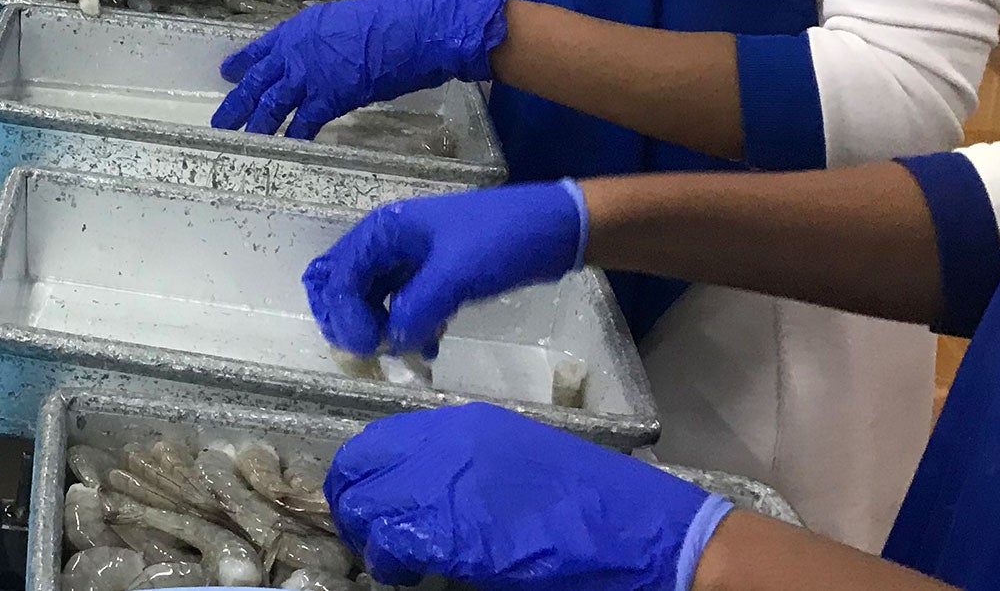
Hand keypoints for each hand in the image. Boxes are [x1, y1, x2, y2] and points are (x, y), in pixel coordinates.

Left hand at [212, 0, 509, 137]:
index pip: (262, 48)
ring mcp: (309, 76)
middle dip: (238, 102)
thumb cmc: (390, 20)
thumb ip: (327, 38)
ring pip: (272, 104)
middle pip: (258, 81)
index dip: (243, 62)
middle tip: (219, 121)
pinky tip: (281, 151)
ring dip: (255, 124)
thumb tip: (326, 52)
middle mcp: (296, 52)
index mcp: (300, 28)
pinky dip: (292, 138)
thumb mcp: (347, 20)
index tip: (227, 73)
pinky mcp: (328, 99)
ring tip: (236, 140)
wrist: (410, 28)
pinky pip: (303, 123)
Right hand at [304, 180, 585, 356]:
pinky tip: (427, 348)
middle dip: (346, 321)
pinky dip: (401, 327)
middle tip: (371, 353)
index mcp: (383, 231)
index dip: (344, 317)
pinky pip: (397, 305)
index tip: (370, 349)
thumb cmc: (503, 239)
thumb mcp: (458, 273)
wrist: (554, 228)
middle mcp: (386, 243)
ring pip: (367, 298)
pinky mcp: (427, 275)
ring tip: (402, 354)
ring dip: (375, 328)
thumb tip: (390, 343)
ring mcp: (406, 259)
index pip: (337, 278)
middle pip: (338, 284)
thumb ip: (416, 308)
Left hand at [328, 404, 730, 590]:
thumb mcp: (517, 460)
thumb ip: (463, 464)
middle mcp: (443, 444)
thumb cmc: (593, 504)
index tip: (370, 508)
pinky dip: (392, 564)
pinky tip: (412, 575)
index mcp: (461, 424)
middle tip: (372, 539)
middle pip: (357, 471)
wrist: (645, 535)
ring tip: (395, 562)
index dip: (364, 479)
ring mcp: (442, 484)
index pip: (375, 443)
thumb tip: (419, 491)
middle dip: (354, 507)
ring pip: (363, 508)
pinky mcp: (447, 531)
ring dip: (371, 539)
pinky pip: (390, 545)